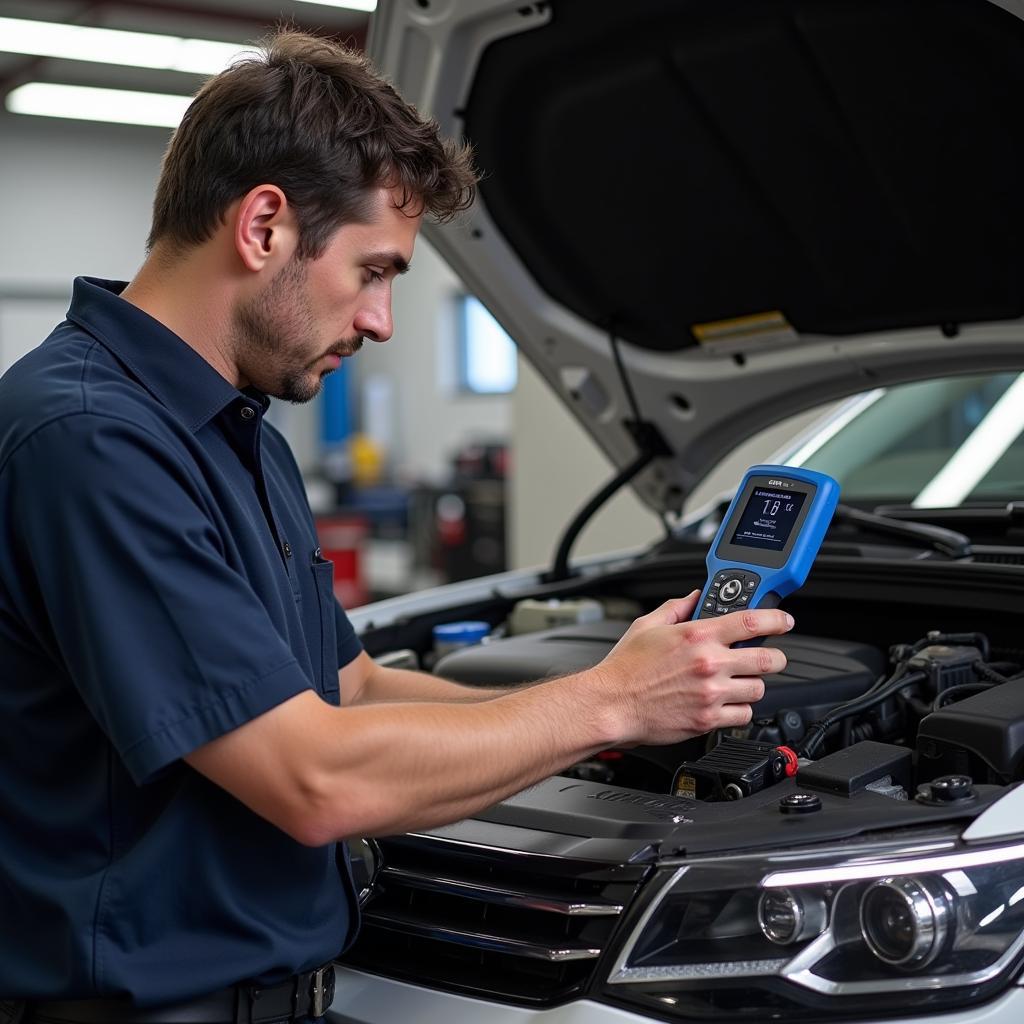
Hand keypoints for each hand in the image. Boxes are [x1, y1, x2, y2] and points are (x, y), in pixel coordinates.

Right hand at [590, 591, 792, 746]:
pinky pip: (743, 715)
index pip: (751, 621)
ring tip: (738, 683)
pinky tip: (725, 703)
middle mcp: (709, 664)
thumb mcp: (647, 626)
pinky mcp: (708, 719)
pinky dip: (739, 710)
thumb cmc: (624, 669)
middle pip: (767, 659)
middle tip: (767, 658)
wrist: (611, 705)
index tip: (784, 621)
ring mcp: (711, 693)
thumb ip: (676, 608)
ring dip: (752, 685)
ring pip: (758, 689)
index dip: (776, 619)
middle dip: (774, 658)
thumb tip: (694, 598)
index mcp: (697, 635)